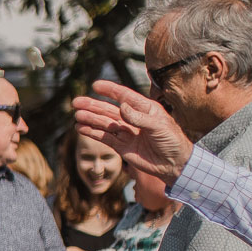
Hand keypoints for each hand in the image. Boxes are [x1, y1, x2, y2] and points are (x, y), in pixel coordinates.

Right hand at [72, 81, 193, 182]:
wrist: (175, 164)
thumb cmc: (172, 141)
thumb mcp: (159, 126)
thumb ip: (139, 117)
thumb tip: (121, 107)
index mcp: (144, 109)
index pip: (124, 96)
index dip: (110, 90)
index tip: (96, 85)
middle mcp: (133, 119)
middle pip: (109, 110)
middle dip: (93, 105)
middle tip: (76, 102)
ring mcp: (127, 133)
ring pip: (104, 123)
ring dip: (91, 119)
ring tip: (77, 115)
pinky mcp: (122, 147)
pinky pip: (104, 138)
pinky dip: (92, 133)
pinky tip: (81, 128)